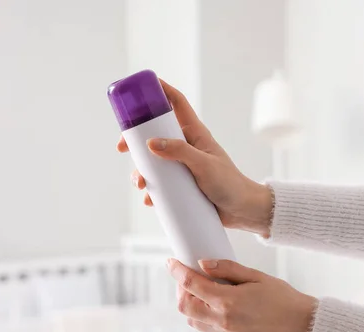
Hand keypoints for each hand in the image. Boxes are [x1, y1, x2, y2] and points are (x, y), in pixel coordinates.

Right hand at [117, 80, 272, 236]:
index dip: (160, 90)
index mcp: (194, 133)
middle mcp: (186, 146)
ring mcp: (183, 166)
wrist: (242, 211)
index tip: (140, 88)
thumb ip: (179, 152)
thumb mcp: (204, 165)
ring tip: (140, 184)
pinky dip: (152, 191)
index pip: (176, 103)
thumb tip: (151, 143)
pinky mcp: (181, 185)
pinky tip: (150, 200)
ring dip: (141, 171)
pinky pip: (160, 184)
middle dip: (135, 140)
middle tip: (121, 148)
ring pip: (153, 161)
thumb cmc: (229, 184)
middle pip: (155, 133)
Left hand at [167, 258, 316, 331]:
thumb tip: (202, 263)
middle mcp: (223, 322)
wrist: (301, 325)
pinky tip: (218, 305)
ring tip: (203, 290)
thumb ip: (226, 268)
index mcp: (228, 302)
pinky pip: (208, 330)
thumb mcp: (255, 275)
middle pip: (185, 307)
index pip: (191, 284)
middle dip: (181, 290)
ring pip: (193, 321)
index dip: (177, 271)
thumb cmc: (282, 297)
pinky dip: (205, 316)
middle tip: (188, 277)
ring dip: (192, 304)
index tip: (171, 262)